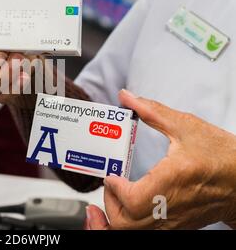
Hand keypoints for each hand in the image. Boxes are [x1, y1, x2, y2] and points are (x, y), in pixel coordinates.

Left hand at [85, 89, 235, 229]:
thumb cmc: (222, 156)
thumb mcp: (186, 126)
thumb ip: (152, 111)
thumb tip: (127, 97)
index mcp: (172, 180)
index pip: (132, 199)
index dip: (114, 189)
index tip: (112, 175)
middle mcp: (170, 206)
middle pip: (125, 223)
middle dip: (108, 206)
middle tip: (111, 185)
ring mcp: (173, 221)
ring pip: (132, 233)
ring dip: (115, 218)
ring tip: (114, 197)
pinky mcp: (175, 227)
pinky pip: (144, 233)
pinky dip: (129, 224)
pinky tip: (126, 207)